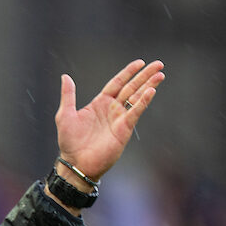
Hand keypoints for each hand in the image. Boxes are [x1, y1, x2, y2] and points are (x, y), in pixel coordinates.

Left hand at [55, 59, 164, 181]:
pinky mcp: (124, 128)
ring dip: (149, 85)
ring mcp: (119, 118)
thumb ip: (68, 95)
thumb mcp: (65, 115)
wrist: (77, 163)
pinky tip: (151, 90)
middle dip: (144, 76)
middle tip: (158, 65)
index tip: (140, 62)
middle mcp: (112, 109)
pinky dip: (143, 101)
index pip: (117, 83)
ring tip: (160, 74)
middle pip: (131, 87)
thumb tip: (65, 76)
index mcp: (99, 103)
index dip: (128, 72)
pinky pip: (135, 112)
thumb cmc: (69, 141)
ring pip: (137, 97)